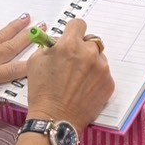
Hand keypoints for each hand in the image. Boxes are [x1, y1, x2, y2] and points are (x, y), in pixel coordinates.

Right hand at [25, 18, 115, 132]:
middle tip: (73, 62)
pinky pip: (104, 73)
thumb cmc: (42, 93)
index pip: (78, 24)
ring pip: (98, 57)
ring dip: (90, 63)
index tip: (71, 37)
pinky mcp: (109, 83)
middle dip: (82, 48)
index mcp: (70, 45)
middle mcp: (89, 53)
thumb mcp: (35, 62)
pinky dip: (96, 78)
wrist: (55, 119)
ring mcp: (102, 69)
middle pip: (90, 41)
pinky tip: (84, 88)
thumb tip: (58, 41)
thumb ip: (49, 46)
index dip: (72, 31)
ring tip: (78, 79)